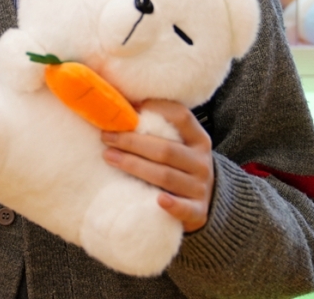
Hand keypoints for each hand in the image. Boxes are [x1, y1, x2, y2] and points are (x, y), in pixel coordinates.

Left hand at [101, 99, 214, 232]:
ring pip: (166, 176)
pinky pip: (186, 209)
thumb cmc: (180, 165)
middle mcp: (201, 162)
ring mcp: (200, 187)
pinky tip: (159, 200)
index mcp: (198, 139)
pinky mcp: (198, 211)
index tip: (128, 109)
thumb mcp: (178, 143)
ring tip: (110, 157)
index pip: (181, 117)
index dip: (156, 110)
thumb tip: (122, 102)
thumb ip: (158, 127)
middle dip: (132, 142)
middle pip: (166, 149)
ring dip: (136, 166)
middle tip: (106, 137)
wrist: (206, 200)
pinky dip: (174, 205)